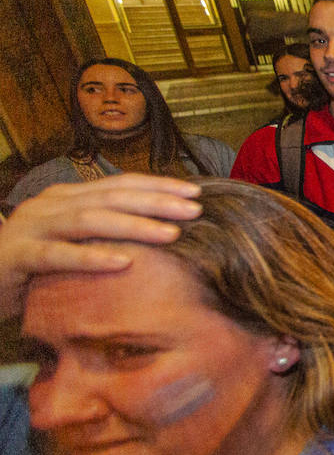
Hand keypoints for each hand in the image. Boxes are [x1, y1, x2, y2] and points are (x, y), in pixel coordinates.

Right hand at [0, 174, 201, 319]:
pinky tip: (124, 262)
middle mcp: (50, 205)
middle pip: (111, 197)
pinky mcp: (16, 256)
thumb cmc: (33, 269)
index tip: (195, 193)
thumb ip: (104, 235)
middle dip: (156, 201)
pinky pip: (58, 255)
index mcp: (66, 198)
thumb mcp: (73, 244)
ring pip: (89, 220)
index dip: (157, 185)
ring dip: (134, 225)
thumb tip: (161, 234)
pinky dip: (92, 257)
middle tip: (194, 210)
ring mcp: (32, 227)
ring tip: (171, 233)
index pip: (118, 185)